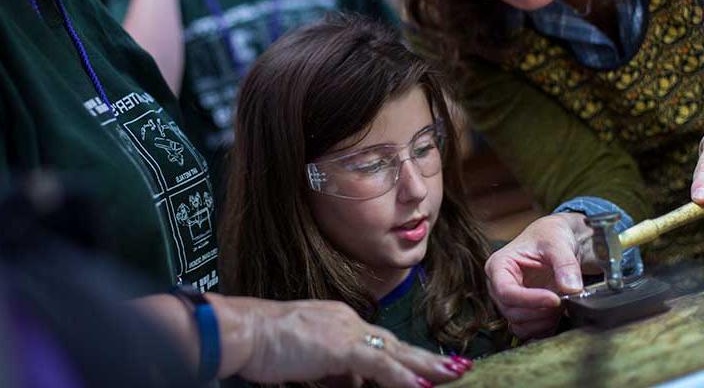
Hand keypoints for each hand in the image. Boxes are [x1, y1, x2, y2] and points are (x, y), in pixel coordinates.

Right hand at [224, 297, 465, 387]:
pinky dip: (402, 378)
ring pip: (396, 352)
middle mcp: (348, 321)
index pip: (380, 344)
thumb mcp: (306, 360)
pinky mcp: (341, 346)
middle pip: (397, 344)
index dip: (406, 359)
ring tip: (455, 374)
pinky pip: (380, 364)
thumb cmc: (265, 346)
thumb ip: (333, 370)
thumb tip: (352, 384)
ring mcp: (346, 331)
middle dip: (428, 359)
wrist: (244, 331)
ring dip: (427, 367)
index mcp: (340, 323)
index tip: (428, 369)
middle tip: (459, 367)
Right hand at [485, 213, 597, 339]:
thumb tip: (571, 288)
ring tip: (561, 304)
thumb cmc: (550, 235)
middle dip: (540, 311)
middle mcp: (499, 285)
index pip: (506, 291)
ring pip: (519, 325)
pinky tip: (557, 313)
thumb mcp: (558, 243)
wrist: (559, 241)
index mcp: (499, 265)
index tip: (555, 299)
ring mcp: (510, 300)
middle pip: (511, 311)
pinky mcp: (522, 311)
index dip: (530, 300)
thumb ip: (565, 264)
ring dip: (542, 321)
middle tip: (562, 300)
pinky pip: (528, 330)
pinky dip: (544, 327)